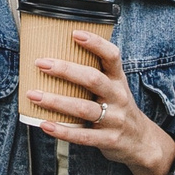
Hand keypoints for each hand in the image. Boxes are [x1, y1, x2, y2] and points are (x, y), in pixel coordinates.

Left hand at [28, 30, 174, 174]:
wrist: (141, 141)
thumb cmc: (118, 108)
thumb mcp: (114, 87)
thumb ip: (94, 73)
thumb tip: (56, 55)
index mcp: (118, 80)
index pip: (112, 56)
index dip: (95, 43)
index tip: (74, 33)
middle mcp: (118, 96)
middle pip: (93, 79)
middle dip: (65, 70)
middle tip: (40, 63)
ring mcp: (114, 119)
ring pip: (83, 108)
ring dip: (55, 101)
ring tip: (33, 95)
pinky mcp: (108, 140)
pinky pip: (82, 135)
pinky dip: (61, 130)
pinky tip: (44, 124)